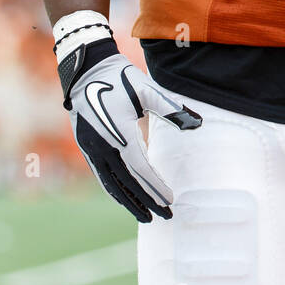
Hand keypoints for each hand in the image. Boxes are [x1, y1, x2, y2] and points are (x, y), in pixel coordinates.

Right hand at [59, 38, 201, 221]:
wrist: (86, 68)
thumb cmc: (120, 78)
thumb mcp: (148, 91)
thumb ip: (172, 109)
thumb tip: (198, 123)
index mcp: (120, 133)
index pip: (141, 169)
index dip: (155, 188)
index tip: (170, 201)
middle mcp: (102, 146)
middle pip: (127, 182)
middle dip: (145, 202)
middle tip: (164, 216)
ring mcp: (91, 148)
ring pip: (111, 183)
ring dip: (128, 201)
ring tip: (145, 216)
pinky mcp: (86, 146)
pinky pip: (101, 175)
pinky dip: (114, 189)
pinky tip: (124, 198)